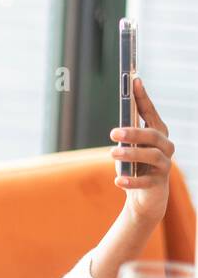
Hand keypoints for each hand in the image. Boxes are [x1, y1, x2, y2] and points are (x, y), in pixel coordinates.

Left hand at [109, 77, 173, 225]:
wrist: (146, 197)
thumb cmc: (136, 166)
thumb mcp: (130, 147)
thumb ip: (127, 135)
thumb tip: (118, 125)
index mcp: (157, 133)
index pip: (151, 112)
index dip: (143, 97)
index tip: (134, 81)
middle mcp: (165, 147)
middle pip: (152, 135)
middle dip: (133, 132)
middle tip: (113, 132)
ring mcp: (164, 165)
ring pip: (151, 155)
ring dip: (131, 154)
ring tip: (112, 153)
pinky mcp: (159, 183)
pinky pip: (146, 181)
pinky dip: (131, 181)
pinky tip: (118, 180)